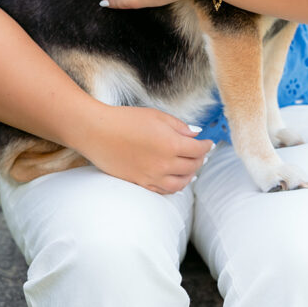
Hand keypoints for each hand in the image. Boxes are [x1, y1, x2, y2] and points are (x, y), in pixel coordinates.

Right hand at [80, 104, 212, 193]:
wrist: (98, 132)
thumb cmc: (126, 119)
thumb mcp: (157, 115)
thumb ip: (179, 126)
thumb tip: (195, 135)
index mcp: (171, 144)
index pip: (198, 150)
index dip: (207, 146)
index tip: (209, 142)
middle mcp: (165, 164)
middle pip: (192, 167)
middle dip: (200, 159)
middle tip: (202, 154)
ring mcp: (152, 176)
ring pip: (180, 183)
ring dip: (190, 176)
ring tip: (192, 170)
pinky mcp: (140, 183)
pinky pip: (163, 190)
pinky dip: (174, 187)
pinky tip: (176, 181)